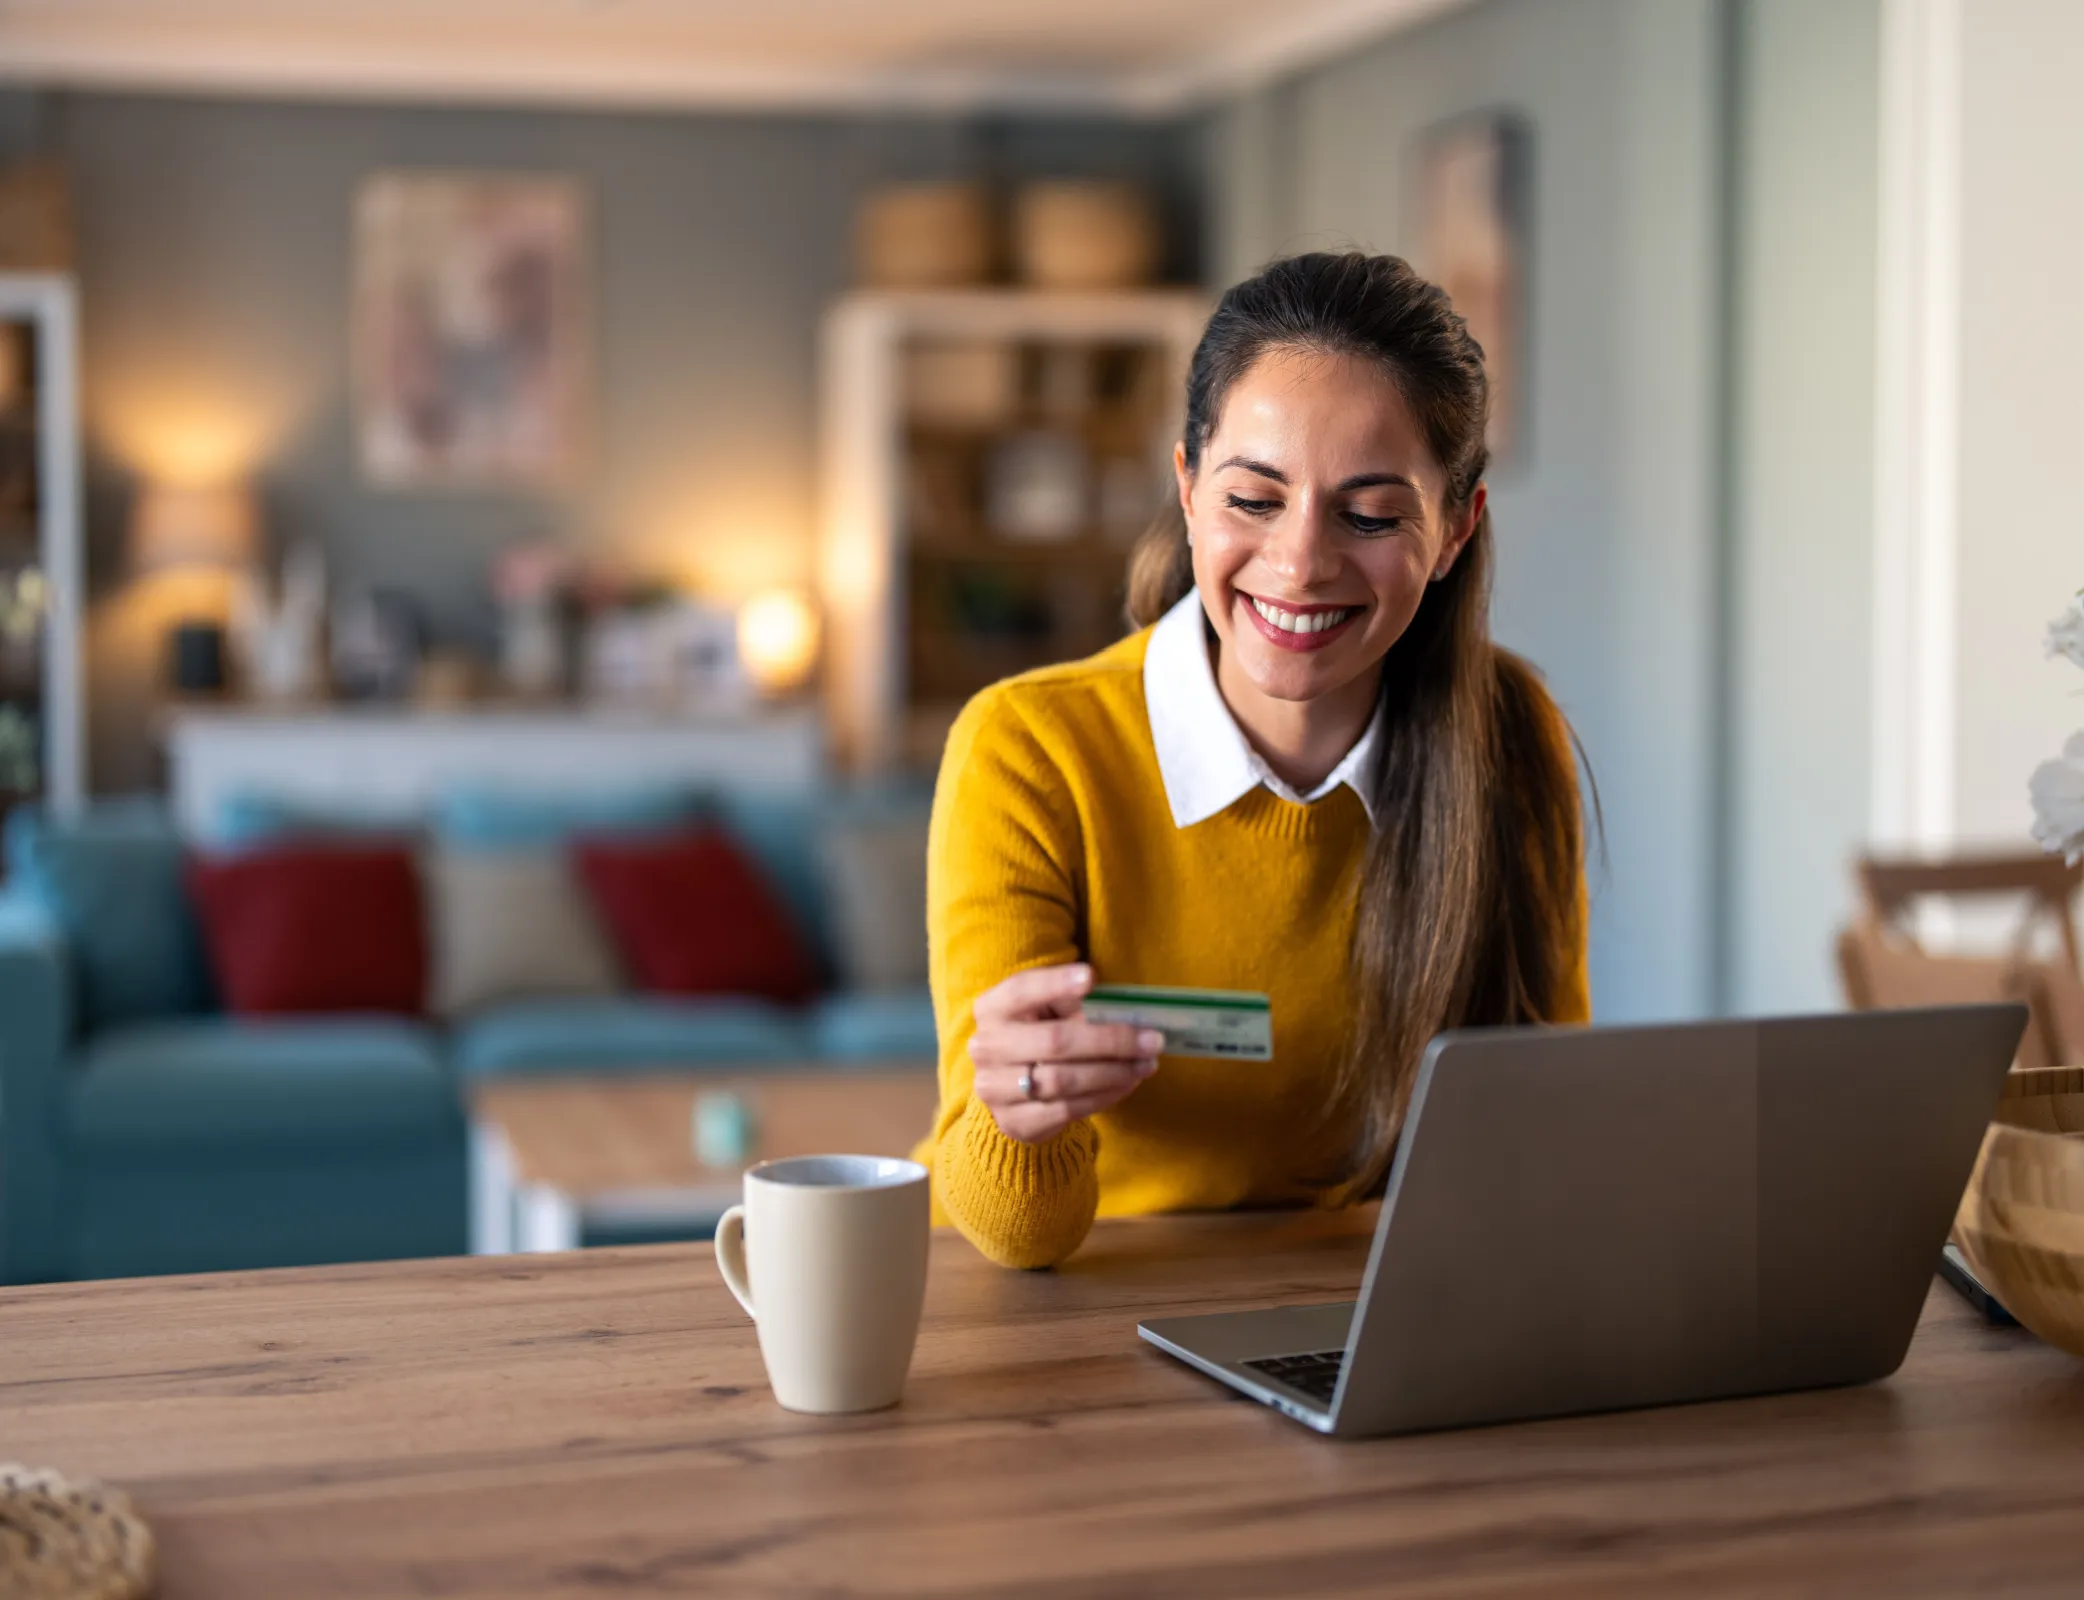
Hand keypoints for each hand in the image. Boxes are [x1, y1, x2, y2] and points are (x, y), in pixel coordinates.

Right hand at [970, 963, 1162, 1143]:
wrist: (1012, 1091)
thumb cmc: (1040, 1036)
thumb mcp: (1049, 1012)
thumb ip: (1076, 1006)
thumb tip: (1127, 1013)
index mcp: (992, 1008)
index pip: (1022, 990)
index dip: (1055, 983)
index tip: (1090, 977)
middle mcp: (986, 1046)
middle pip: (1054, 1041)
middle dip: (1110, 1040)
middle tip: (1152, 1040)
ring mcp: (995, 1088)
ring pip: (1063, 1080)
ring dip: (1113, 1072)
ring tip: (1146, 1064)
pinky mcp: (1014, 1121)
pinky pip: (1067, 1108)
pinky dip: (1104, 1095)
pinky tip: (1127, 1083)